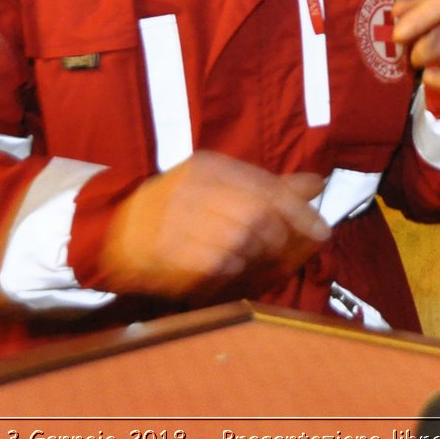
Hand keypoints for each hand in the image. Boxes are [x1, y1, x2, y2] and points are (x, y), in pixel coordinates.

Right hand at [99, 151, 329, 300]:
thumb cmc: (180, 206)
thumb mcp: (222, 185)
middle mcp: (193, 188)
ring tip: (249, 259)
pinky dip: (231, 272)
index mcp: (210, 166)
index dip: (300, 213)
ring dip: (254, 257)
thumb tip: (316, 183)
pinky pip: (217, 267)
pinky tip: (227, 269)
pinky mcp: (166, 252)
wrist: (117, 227)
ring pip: (240, 243)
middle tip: (280, 251)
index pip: (267, 187)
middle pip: (258, 217)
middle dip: (277, 240)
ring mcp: (177, 220)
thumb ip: (270, 187)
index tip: (322, 232)